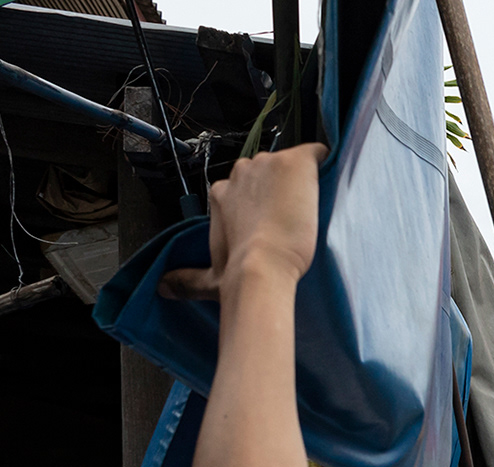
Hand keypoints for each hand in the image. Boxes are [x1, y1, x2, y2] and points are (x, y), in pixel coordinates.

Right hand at [159, 143, 327, 300]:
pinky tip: (330, 177)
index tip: (269, 221)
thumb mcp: (210, 278)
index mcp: (221, 191)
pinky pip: (315, 152)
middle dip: (276, 189)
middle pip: (265, 171)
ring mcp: (268, 163)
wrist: (262, 266)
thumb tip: (163, 287)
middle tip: (290, 216)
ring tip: (309, 206)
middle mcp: (241, 171)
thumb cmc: (237, 275)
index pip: (244, 186)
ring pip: (288, 164)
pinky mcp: (295, 163)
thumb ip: (188, 279)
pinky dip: (323, 162)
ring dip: (298, 181)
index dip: (259, 202)